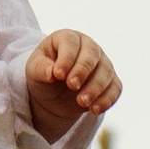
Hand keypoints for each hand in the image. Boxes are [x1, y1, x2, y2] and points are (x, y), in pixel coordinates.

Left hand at [26, 27, 119, 144]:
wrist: (53, 94)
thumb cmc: (44, 74)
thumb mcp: (34, 70)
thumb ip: (40, 68)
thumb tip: (51, 72)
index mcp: (68, 38)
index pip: (70, 43)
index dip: (66, 58)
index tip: (58, 75)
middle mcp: (89, 47)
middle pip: (92, 54)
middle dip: (83, 70)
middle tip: (72, 86)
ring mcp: (102, 63)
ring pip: (106, 71)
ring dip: (96, 88)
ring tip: (82, 102)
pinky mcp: (111, 81)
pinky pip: (115, 88)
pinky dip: (107, 99)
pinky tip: (94, 109)